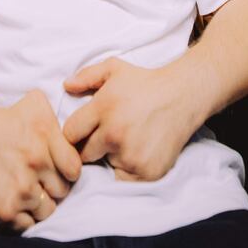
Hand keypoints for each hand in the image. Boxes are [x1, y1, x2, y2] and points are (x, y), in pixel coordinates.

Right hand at [0, 89, 81, 231]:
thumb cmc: (8, 117)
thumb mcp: (37, 104)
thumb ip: (62, 118)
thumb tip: (83, 133)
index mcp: (45, 139)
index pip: (74, 170)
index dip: (68, 170)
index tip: (58, 166)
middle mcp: (34, 165)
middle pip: (62, 192)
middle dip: (54, 185)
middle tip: (40, 176)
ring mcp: (20, 190)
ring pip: (47, 210)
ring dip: (40, 201)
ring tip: (28, 186)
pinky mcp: (6, 210)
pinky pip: (29, 224)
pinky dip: (25, 215)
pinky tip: (17, 197)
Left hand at [62, 55, 207, 181]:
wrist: (182, 97)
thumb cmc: (145, 82)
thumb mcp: (114, 68)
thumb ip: (86, 75)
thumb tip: (65, 87)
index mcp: (103, 108)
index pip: (70, 133)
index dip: (74, 132)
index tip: (83, 130)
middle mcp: (114, 133)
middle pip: (83, 155)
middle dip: (88, 148)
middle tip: (102, 138)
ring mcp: (131, 155)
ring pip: (104, 166)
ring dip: (108, 158)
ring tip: (124, 141)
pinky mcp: (146, 172)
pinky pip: (122, 179)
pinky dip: (125, 170)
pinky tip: (134, 153)